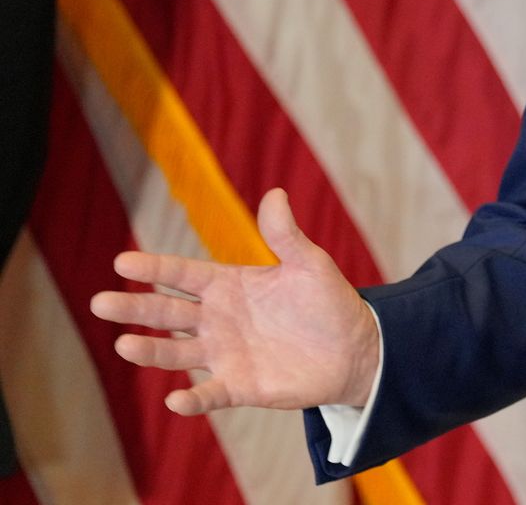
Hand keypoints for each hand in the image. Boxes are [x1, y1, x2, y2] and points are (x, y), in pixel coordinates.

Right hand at [89, 188, 380, 414]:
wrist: (355, 350)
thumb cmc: (329, 303)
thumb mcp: (310, 264)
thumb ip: (286, 236)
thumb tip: (274, 194)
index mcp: (229, 285)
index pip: (183, 275)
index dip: (154, 269)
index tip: (122, 262)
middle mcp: (218, 319)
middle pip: (167, 312)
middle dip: (134, 308)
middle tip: (99, 302)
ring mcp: (225, 354)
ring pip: (177, 352)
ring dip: (150, 351)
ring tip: (124, 345)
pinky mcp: (239, 386)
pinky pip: (210, 394)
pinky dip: (192, 399)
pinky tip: (175, 400)